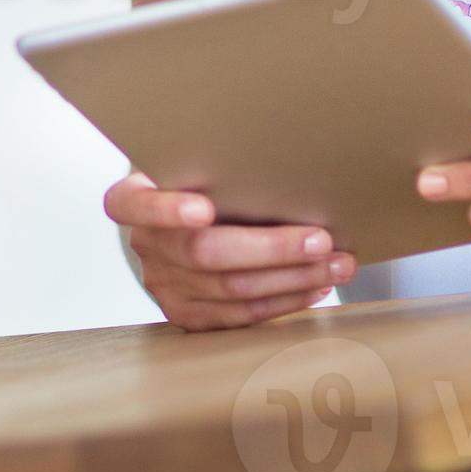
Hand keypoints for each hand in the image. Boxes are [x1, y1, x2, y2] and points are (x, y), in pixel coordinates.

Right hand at [103, 170, 354, 331]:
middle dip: (271, 248)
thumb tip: (285, 156)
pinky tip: (315, 286)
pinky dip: (284, 300)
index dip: (166, 209)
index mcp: (134, 198)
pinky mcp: (189, 316)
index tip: (204, 208)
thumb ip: (216, 162)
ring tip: (336, 263)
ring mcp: (165, 286)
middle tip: (321, 239)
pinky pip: (241, 315)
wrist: (182, 221)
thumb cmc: (199, 180)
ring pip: (233, 289)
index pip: (133, 205)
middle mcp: (145, 246)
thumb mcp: (193, 161)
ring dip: (293, 277)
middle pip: (203, 253)